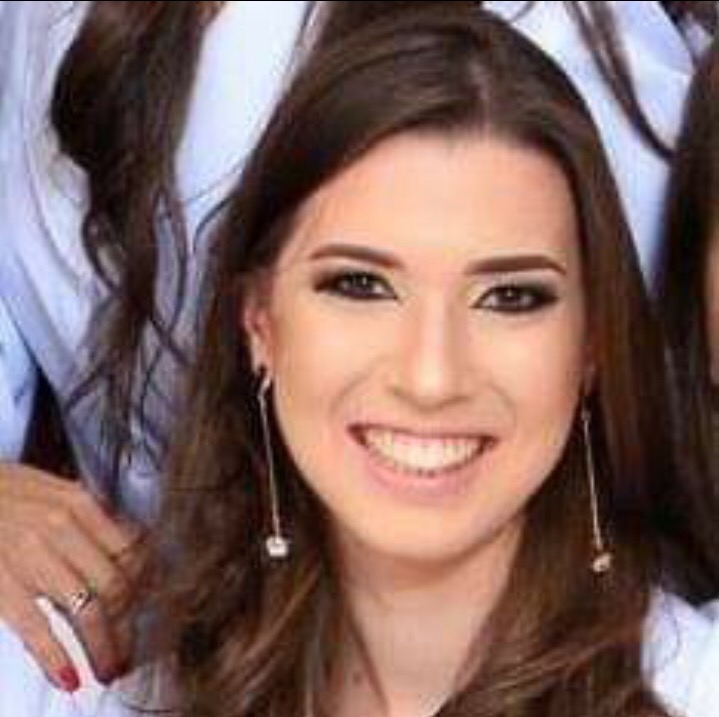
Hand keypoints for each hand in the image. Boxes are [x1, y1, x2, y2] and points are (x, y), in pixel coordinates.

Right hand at [0, 463, 145, 690]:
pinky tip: (70, 676)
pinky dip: (55, 657)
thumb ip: (91, 516)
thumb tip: (131, 545)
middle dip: (128, 618)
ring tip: (110, 666)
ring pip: (85, 610)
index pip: (130, 547)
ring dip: (103, 645)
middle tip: (131, 639)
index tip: (147, 598)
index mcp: (79, 503)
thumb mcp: (56, 489)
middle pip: (114, 583)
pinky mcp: (1, 586)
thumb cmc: (6, 492)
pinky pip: (35, 628)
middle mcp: (59, 528)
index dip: (143, 578)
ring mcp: (30, 558)